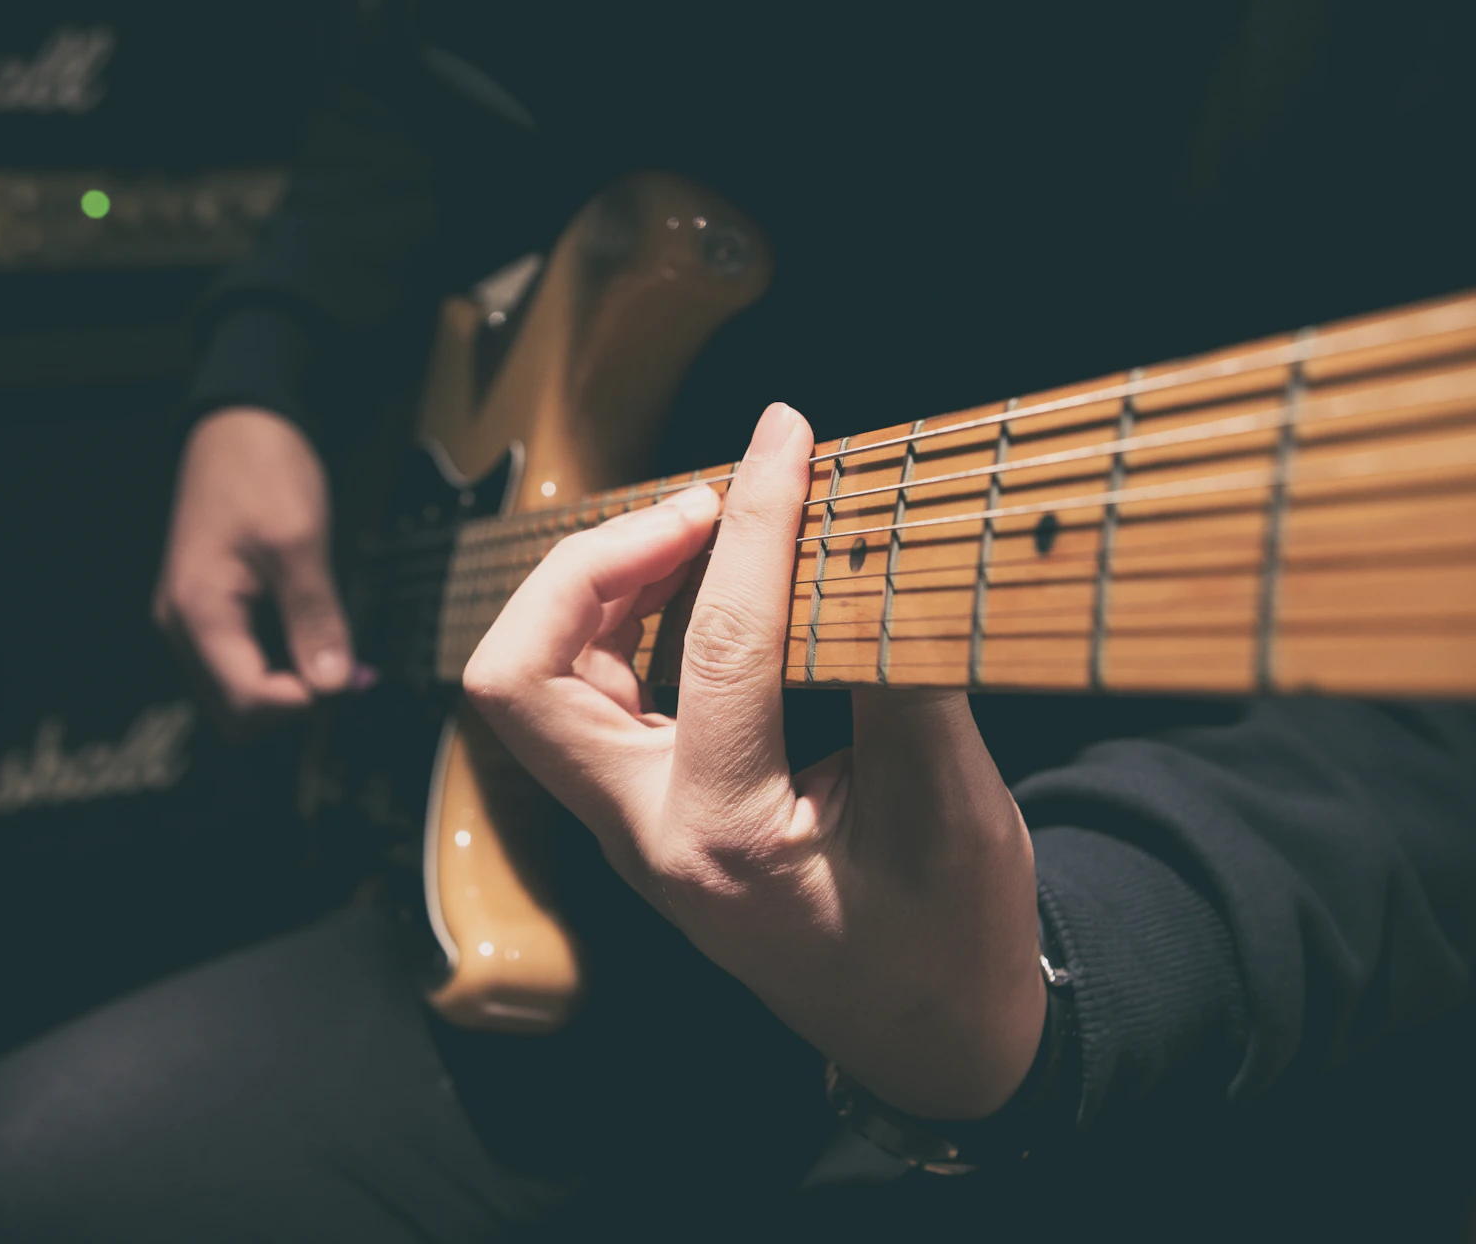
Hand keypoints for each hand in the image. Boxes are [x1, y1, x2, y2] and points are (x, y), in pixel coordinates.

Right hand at [154, 407, 357, 720]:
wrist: (237, 425)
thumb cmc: (262, 470)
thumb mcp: (300, 543)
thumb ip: (316, 618)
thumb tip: (335, 684)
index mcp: (198, 611)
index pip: (247, 699)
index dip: (303, 703)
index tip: (351, 680)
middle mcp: (182, 626)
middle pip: (235, 712)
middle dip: (293, 706)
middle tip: (348, 674)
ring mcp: (191, 620)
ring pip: (235, 695)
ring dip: (287, 690)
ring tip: (336, 656)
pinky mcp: (208, 611)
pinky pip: (238, 664)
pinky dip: (278, 667)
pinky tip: (315, 643)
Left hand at [463, 403, 1047, 1118]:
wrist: (932, 1038)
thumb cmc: (949, 942)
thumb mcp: (955, 815)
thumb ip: (907, 680)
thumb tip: (872, 544)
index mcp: (722, 837)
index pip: (718, 645)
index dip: (759, 521)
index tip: (787, 437)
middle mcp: (644, 833)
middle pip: (520, 680)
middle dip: (589, 565)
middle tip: (703, 505)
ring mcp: (631, 826)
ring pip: (537, 685)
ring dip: (597, 586)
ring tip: (703, 526)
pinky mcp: (645, 812)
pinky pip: (588, 698)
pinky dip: (624, 622)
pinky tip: (701, 585)